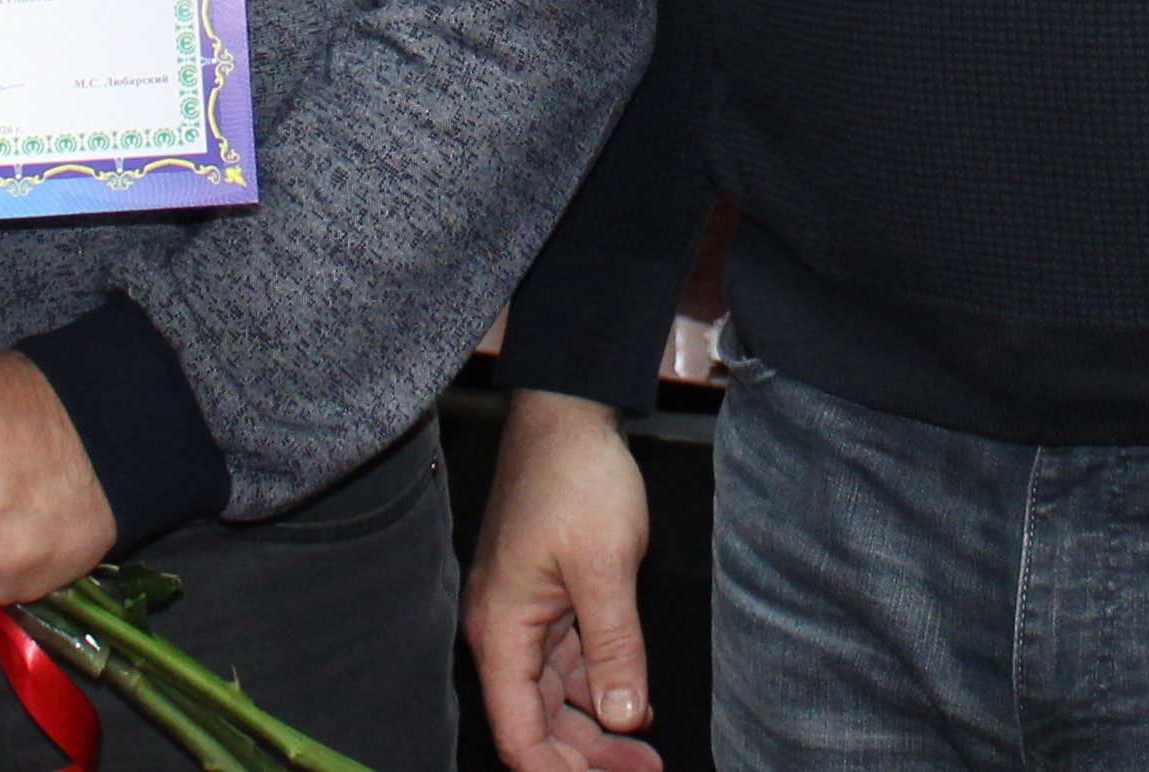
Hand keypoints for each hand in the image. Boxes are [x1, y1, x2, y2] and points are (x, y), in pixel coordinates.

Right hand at [464, 390, 662, 771]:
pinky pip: (566, 663)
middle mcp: (503, 632)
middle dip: (586, 758)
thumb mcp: (605, 567)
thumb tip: (626, 718)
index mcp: (502, 631)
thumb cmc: (576, 480)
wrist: (568, 412)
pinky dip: (597, 687)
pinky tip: (634, 704)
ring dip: (596, 728)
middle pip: (536, 723)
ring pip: (554, 697)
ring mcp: (523, 616)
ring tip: (646, 754)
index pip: (520, 734)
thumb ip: (615, 648)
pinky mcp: (545, 600)